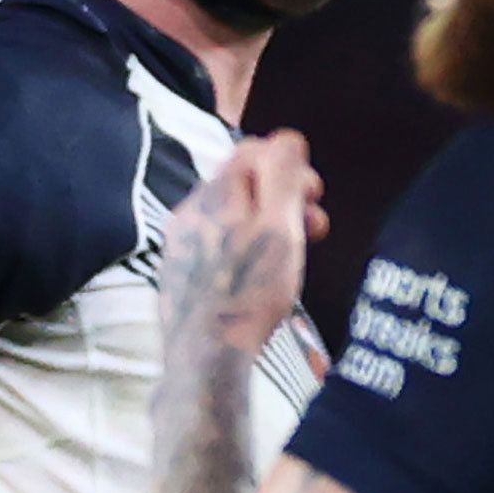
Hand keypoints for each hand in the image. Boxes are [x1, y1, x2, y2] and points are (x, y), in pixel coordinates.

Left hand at [159, 130, 327, 354]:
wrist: (205, 354)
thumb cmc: (249, 290)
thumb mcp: (279, 225)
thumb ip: (283, 175)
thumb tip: (285, 138)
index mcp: (214, 192)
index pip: (253, 150)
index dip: (292, 165)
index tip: (316, 196)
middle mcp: (188, 210)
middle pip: (243, 184)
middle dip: (285, 197)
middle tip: (316, 227)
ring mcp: (179, 243)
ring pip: (231, 216)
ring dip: (268, 224)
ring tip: (292, 255)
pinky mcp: (177, 273)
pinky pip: (217, 245)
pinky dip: (244, 249)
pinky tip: (259, 277)